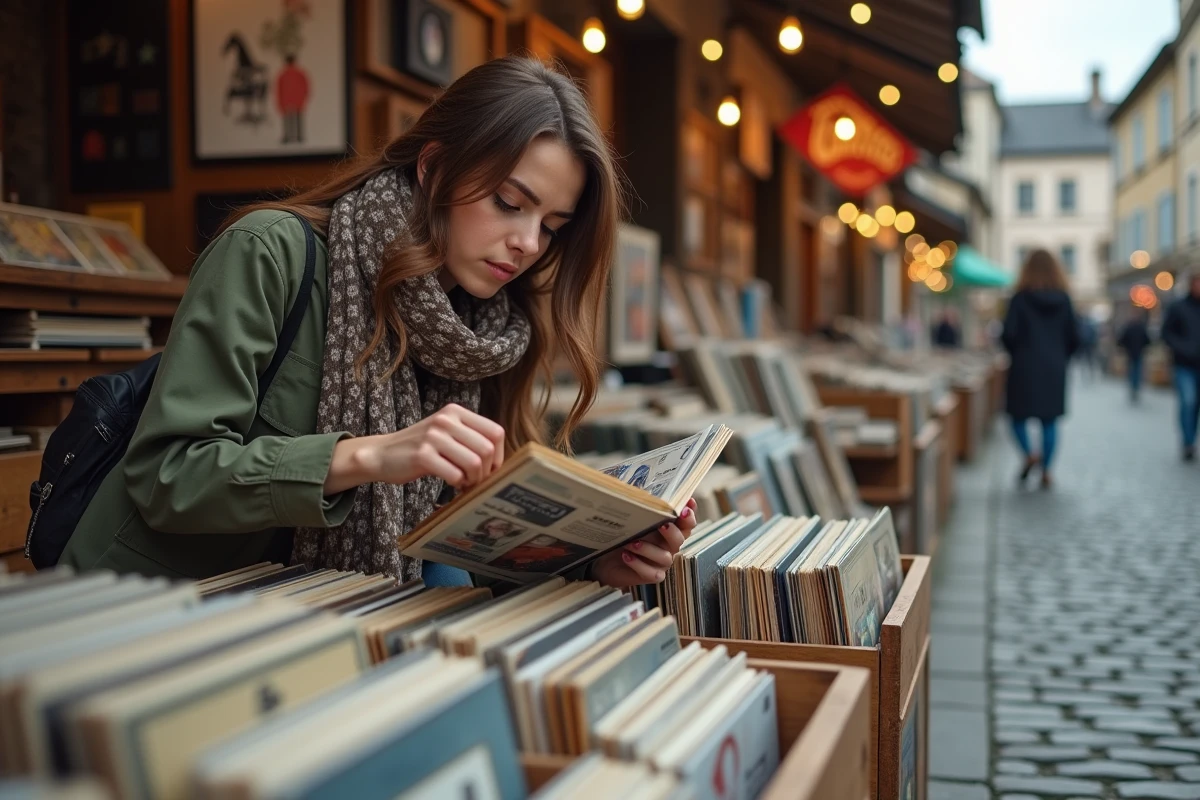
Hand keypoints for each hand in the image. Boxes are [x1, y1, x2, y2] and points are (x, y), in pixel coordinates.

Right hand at [324, 404, 504, 493]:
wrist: (381, 454)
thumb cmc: (420, 449)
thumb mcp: (446, 433)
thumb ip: (470, 439)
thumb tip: (499, 462)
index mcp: (456, 412)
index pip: (495, 432)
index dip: (498, 455)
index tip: (489, 469)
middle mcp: (446, 420)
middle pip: (486, 449)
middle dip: (486, 472)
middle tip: (475, 480)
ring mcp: (433, 436)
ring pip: (474, 463)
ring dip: (473, 480)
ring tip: (464, 483)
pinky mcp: (422, 455)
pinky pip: (455, 474)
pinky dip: (458, 484)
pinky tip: (452, 484)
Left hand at [592, 498, 697, 588]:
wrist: (605, 558)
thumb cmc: (622, 535)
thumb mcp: (631, 518)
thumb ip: (640, 505)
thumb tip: (638, 486)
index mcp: (668, 530)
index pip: (686, 523)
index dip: (690, 514)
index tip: (688, 503)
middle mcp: (668, 546)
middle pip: (680, 539)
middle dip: (673, 531)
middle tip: (662, 525)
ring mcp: (660, 562)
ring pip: (665, 558)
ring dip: (649, 549)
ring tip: (633, 542)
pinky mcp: (650, 575)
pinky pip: (652, 574)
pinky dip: (639, 564)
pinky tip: (627, 556)